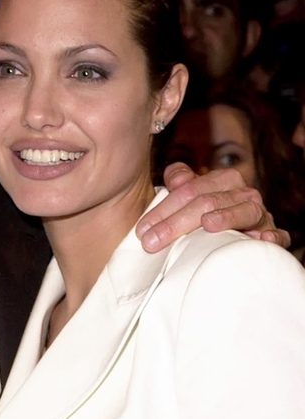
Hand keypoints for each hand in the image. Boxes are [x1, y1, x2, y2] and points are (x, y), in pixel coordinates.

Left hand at [136, 163, 290, 251]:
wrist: (240, 237)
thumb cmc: (207, 219)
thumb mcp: (191, 199)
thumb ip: (180, 184)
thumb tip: (175, 176)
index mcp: (221, 181)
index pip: (189, 190)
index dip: (163, 209)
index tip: (142, 231)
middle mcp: (242, 193)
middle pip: (208, 202)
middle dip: (177, 222)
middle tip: (153, 241)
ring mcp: (259, 214)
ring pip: (242, 211)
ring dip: (226, 217)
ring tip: (208, 224)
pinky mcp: (272, 234)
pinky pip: (276, 235)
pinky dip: (271, 236)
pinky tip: (260, 238)